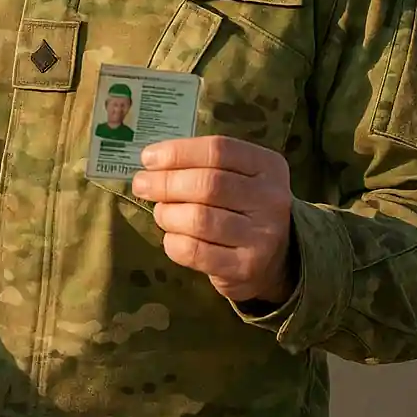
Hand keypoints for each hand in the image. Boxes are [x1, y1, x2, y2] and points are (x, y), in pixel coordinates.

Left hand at [131, 135, 295, 304]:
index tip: (148, 158)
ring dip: (168, 214)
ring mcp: (261, 236)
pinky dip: (174, 242)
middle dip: (165, 183)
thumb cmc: (242, 206)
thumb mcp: (236, 175)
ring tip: (161, 212)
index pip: (218, 150)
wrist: (274, 259)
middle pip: (207, 183)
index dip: (178, 152)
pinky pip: (196, 252)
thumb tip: (152, 161)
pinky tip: (171, 237)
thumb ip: (202, 164)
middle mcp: (270, 199)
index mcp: (267, 166)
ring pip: (199, 218)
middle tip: (142, 184)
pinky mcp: (246, 267)